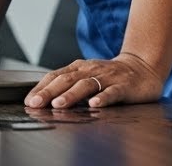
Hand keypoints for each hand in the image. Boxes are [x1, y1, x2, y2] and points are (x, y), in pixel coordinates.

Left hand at [25, 53, 164, 109]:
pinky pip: (112, 92)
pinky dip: (102, 98)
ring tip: (58, 104)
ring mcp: (107, 78)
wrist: (142, 67)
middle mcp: (90, 71)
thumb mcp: (86, 76)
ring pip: (86, 85)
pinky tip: (94, 104)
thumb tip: (43, 99)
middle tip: (36, 103)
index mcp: (78, 68)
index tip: (29, 100)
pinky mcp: (124, 87)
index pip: (54, 76)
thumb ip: (68, 85)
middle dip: (49, 92)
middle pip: (66, 80)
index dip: (40, 88)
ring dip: (71, 95)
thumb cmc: (109, 75)